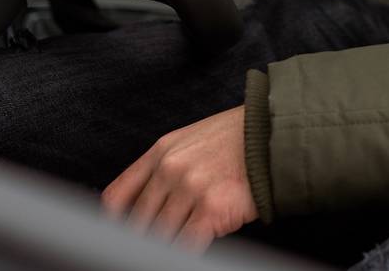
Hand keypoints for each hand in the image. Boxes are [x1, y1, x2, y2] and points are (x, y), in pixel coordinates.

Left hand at [101, 106, 257, 250]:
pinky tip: (187, 252)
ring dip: (165, 246)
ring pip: (160, 236)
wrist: (276, 135)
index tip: (118, 237)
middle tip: (148, 247)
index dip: (112, 224)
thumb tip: (145, 204)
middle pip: (138, 223)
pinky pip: (186, 244)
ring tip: (172, 247)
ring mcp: (190, 190)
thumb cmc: (238, 139)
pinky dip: (183, 253)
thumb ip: (164, 167)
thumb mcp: (191, 140)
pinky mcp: (212, 210)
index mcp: (160, 152)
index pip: (117, 198)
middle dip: (143, 239)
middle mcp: (170, 169)